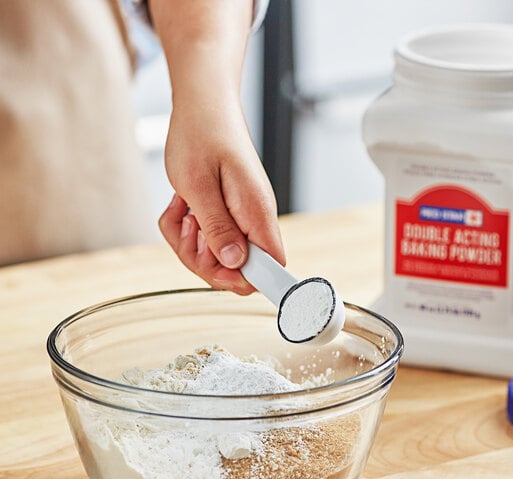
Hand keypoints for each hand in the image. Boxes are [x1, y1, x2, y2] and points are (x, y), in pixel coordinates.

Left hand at [150, 0, 284, 293]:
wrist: (204, 104)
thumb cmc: (201, 135)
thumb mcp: (198, 185)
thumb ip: (218, 227)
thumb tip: (234, 263)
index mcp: (257, 214)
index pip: (272, 269)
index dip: (245, 281)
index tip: (217, 271)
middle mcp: (255, 221)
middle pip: (238, 273)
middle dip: (203, 262)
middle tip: (189, 230)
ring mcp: (242, 220)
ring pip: (218, 260)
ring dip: (190, 245)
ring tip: (182, 212)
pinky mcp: (229, 216)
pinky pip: (207, 242)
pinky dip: (187, 231)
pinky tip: (182, 207)